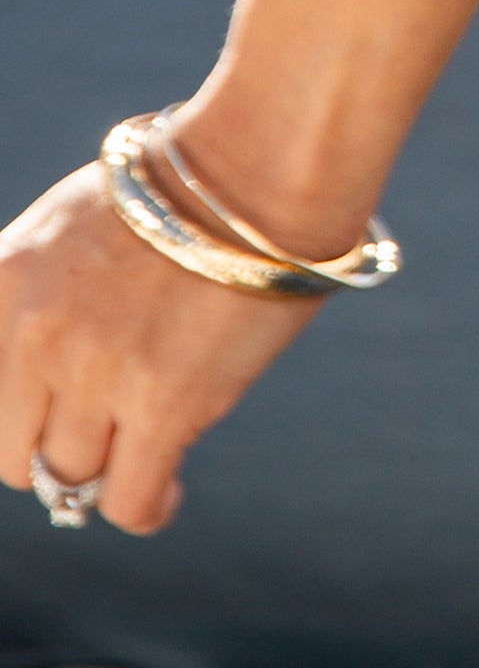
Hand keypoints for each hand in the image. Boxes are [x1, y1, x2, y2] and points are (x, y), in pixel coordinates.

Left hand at [0, 166, 317, 536]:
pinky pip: (129, 500)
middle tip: (102, 438)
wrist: (263, 161)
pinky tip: (167, 493)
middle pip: (16, 454)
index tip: (53, 420)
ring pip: (74, 479)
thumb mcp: (71, 224)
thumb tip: (37, 376)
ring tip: (145, 456)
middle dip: (57, 453)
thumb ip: (35, 295)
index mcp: (5, 279)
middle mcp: (36, 332)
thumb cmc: (185, 186)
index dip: (24, 415)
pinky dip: (147, 507)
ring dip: (110, 471)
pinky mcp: (162, 402)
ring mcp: (95, 370)